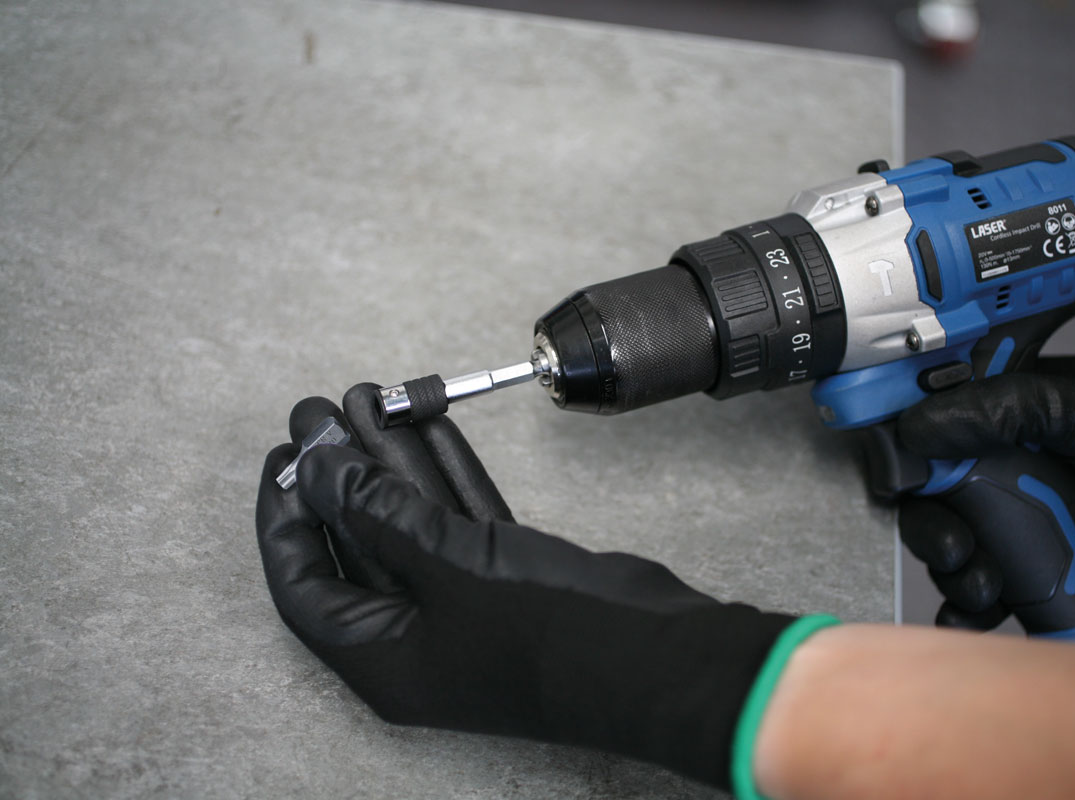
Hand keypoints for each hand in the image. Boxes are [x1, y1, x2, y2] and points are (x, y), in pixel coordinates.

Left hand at [255, 384, 796, 786]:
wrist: (656, 654)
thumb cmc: (545, 629)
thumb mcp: (445, 564)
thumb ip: (374, 511)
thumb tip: (315, 468)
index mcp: (382, 658)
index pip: (305, 583)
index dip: (285, 516)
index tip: (282, 455)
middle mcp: (415, 637)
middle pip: (358, 543)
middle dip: (340, 474)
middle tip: (320, 411)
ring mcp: (464, 608)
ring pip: (410, 524)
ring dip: (390, 463)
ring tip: (365, 397)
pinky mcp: (507, 579)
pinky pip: (457, 521)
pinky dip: (443, 475)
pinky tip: (428, 424)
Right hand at [895, 352, 1074, 628]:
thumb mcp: (1074, 404)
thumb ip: (998, 409)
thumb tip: (921, 428)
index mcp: (986, 416)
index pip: (918, 440)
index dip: (900, 469)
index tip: (903, 492)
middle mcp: (990, 466)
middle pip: (926, 506)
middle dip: (930, 534)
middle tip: (956, 549)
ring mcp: (1012, 515)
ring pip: (953, 551)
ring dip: (953, 576)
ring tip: (982, 587)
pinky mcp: (1035, 559)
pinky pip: (992, 587)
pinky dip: (973, 609)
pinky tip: (975, 615)